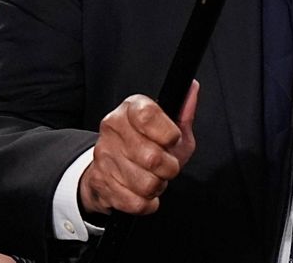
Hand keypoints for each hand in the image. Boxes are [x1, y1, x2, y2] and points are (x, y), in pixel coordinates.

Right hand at [78, 80, 199, 216]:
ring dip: (158, 185)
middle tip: (166, 165)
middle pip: (152, 157)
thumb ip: (183, 112)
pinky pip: (136, 202)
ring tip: (153, 177)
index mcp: (130, 109)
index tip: (173, 140)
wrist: (112, 169)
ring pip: (146, 183)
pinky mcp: (100, 182)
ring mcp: (104, 156)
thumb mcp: (170, 127)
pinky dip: (147, 203)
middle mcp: (112, 128)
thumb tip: (192, 89)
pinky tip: (143, 192)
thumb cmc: (147, 145)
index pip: (147, 116)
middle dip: (169, 168)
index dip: (168, 133)